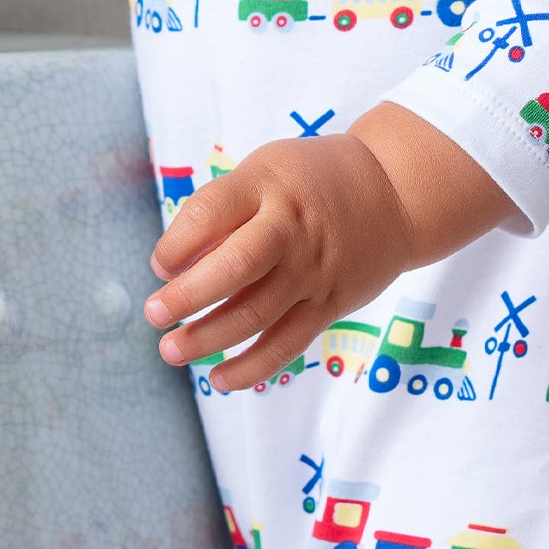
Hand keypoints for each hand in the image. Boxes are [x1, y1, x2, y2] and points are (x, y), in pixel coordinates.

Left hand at [143, 101, 517, 392]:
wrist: (395, 195)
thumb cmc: (313, 182)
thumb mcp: (266, 170)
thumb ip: (223, 210)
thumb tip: (172, 264)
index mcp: (268, 186)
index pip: (212, 212)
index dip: (178, 242)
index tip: (158, 264)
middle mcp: (292, 230)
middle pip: (235, 268)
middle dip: (187, 296)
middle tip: (153, 314)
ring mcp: (314, 271)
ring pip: (257, 314)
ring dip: (209, 338)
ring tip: (171, 351)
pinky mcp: (330, 304)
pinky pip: (287, 343)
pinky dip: (252, 367)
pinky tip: (219, 379)